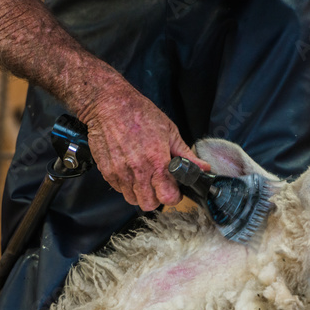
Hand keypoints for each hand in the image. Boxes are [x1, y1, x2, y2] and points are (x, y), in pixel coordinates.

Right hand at [78, 83, 209, 210]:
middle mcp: (138, 170)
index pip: (168, 197)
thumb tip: (203, 167)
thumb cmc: (139, 113)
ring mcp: (120, 172)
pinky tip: (130, 170)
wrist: (109, 104)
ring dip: (140, 193)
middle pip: (149, 204)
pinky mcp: (107, 171)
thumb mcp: (169, 131)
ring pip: (133, 199)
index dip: (173, 196)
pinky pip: (119, 189)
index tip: (173, 190)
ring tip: (143, 177)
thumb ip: (185, 154)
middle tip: (158, 185)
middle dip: (156, 198)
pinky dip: (126, 185)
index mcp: (157, 160)